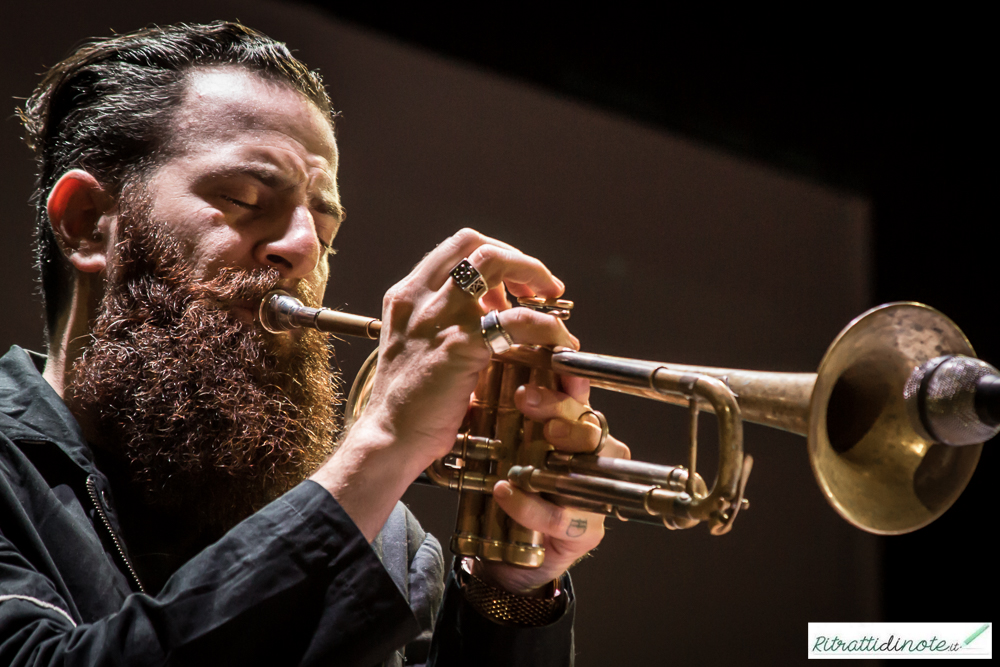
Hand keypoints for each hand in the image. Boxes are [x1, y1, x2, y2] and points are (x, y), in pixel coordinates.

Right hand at [313, 228, 577, 539]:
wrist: (389, 440)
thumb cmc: (407, 404)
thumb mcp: (416, 348)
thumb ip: (444, 323)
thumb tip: (493, 313)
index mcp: (406, 296)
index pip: (457, 247)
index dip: (496, 255)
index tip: (515, 282)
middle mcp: (418, 298)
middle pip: (477, 245)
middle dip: (518, 259)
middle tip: (541, 287)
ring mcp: (438, 318)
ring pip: (495, 264)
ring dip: (533, 275)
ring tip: (553, 302)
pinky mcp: (459, 345)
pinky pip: (516, 320)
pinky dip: (545, 325)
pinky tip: (556, 342)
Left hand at [475, 378, 630, 594]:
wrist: (507, 552)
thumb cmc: (509, 485)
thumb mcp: (500, 442)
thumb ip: (497, 408)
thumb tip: (476, 365)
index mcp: (574, 427)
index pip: (577, 395)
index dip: (566, 378)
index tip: (545, 360)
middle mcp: (592, 456)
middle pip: (588, 423)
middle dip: (558, 408)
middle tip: (525, 398)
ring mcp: (594, 492)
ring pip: (588, 467)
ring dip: (557, 456)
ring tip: (525, 446)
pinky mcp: (587, 530)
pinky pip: (562, 515)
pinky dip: (530, 505)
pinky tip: (504, 492)